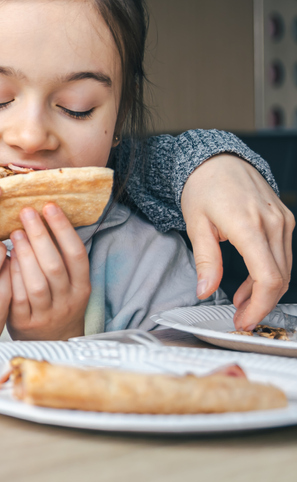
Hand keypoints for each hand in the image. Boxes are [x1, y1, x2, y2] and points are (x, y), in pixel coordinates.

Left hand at [7, 203, 90, 340]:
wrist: (50, 344)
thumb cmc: (55, 303)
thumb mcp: (67, 284)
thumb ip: (58, 257)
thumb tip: (43, 214)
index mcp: (81, 287)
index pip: (77, 254)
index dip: (64, 229)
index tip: (50, 206)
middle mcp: (67, 301)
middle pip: (55, 266)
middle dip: (41, 236)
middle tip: (26, 212)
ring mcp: (46, 314)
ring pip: (38, 283)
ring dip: (26, 255)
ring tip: (16, 232)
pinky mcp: (25, 323)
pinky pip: (19, 298)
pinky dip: (13, 277)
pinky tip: (5, 258)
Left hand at [181, 154, 293, 329]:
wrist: (218, 161)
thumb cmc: (203, 188)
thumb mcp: (196, 225)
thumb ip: (205, 261)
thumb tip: (204, 291)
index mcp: (248, 226)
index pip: (268, 278)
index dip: (259, 306)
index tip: (243, 320)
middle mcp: (273, 224)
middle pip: (280, 278)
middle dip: (262, 305)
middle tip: (240, 318)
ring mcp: (283, 221)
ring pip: (284, 269)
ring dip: (265, 291)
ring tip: (241, 302)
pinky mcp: (285, 220)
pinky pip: (283, 255)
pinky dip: (269, 273)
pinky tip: (250, 283)